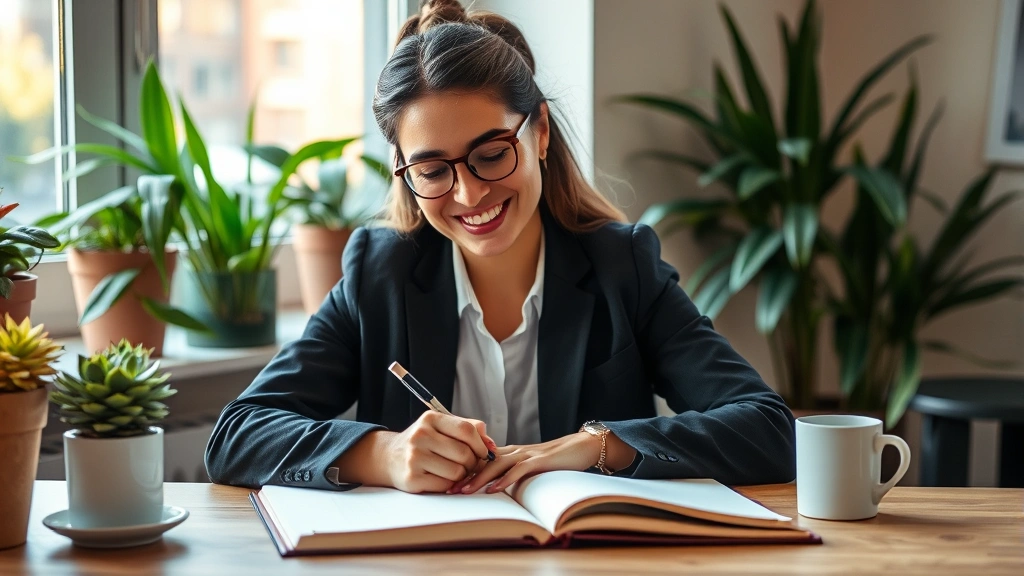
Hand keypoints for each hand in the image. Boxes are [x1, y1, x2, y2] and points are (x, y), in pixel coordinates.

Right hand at [383, 411, 497, 493]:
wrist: (389, 457)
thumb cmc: (423, 442)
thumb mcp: (441, 427)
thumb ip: (468, 428)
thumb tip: (491, 444)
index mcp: (430, 419)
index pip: (466, 430)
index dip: (481, 444)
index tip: (483, 452)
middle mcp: (420, 435)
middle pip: (464, 454)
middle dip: (473, 463)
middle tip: (469, 465)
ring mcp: (414, 457)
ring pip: (457, 472)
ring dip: (462, 476)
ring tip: (455, 471)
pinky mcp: (412, 479)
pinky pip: (445, 486)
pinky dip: (449, 485)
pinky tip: (442, 479)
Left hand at [454, 432, 602, 494]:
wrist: (581, 446)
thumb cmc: (556, 460)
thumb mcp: (529, 467)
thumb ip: (512, 473)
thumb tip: (495, 488)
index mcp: (510, 453)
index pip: (482, 461)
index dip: (464, 472)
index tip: (448, 485)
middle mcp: (515, 451)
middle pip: (484, 461)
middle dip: (465, 476)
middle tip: (448, 490)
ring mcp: (527, 454)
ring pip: (497, 464)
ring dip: (479, 478)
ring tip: (465, 491)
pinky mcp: (540, 460)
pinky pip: (519, 469)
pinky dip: (505, 479)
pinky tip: (494, 489)